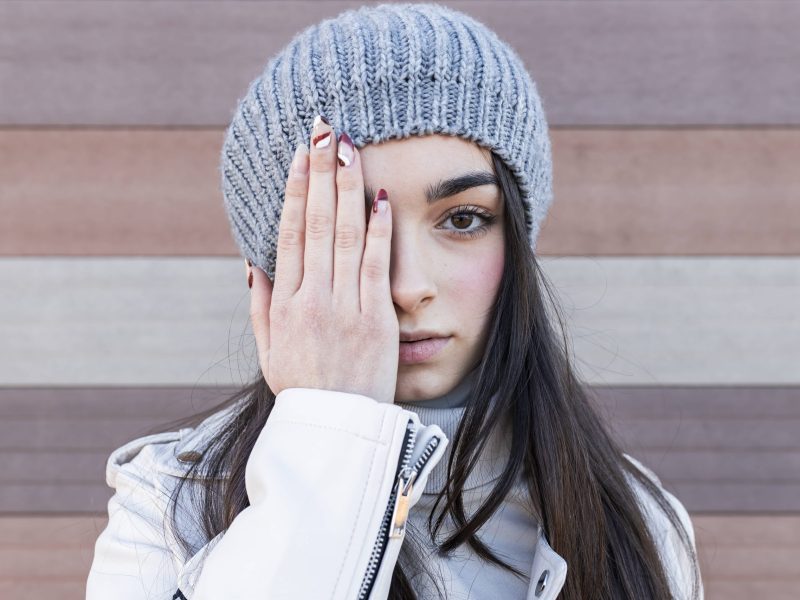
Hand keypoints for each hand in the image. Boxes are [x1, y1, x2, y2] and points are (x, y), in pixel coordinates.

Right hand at [247, 115, 397, 403]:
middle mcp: (313, 298)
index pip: (290, 234)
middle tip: (327, 130)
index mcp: (284, 304)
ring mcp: (346, 306)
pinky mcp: (376, 318)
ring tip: (351, 148)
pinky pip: (376, 265)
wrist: (335, 430)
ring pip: (346, 235)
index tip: (302, 156)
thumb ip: (260, 305)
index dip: (296, 191)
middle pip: (318, 223)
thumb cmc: (302, 389)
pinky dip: (378, 230)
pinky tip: (379, 197)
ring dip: (348, 188)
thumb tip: (253, 262)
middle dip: (322, 172)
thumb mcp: (268, 351)